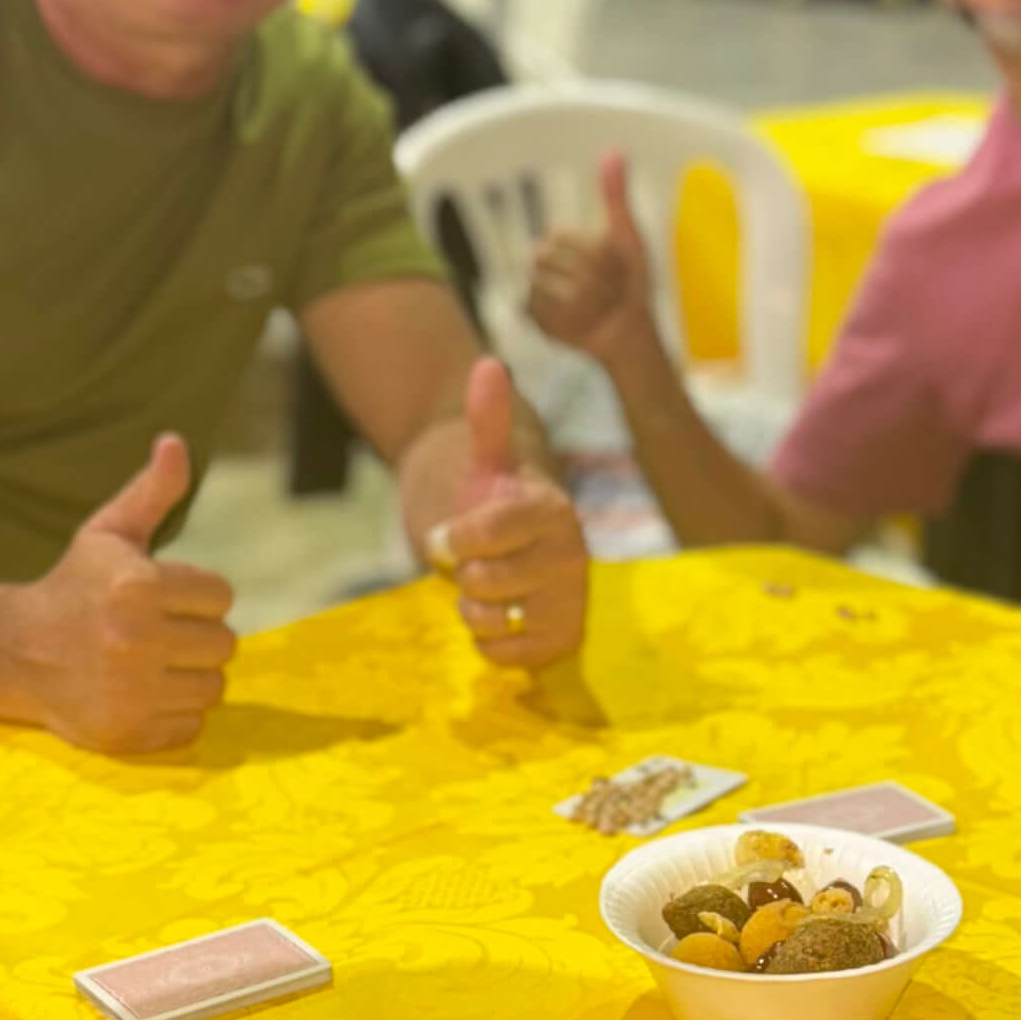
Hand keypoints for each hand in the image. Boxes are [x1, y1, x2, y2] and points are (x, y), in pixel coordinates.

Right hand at [0, 435, 235, 755]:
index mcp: (138, 587)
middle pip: (223, 643)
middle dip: (194, 635)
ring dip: (188, 675)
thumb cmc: (73, 586)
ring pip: (213, 687)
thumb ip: (152, 492)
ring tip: (148, 662)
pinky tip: (139, 692)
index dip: (194, 594)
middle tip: (153, 632)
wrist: (15, 651)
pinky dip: (173, 714)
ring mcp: (130, 692)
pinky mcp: (127, 733)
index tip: (160, 596)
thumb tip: (176, 442)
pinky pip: (191, 726)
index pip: (220, 595)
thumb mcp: (109, 533)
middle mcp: (135, 641)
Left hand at [427, 357, 588, 669]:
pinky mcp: (564, 640)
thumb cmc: (494, 499)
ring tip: (487, 586)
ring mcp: (571, 600)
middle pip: (485, 579)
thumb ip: (487, 417)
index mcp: (553, 507)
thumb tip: (489, 364)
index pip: (489, 532)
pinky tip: (500, 616)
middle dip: (464, 573)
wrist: (516, 545)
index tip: (447, 534)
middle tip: (474, 562)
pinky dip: (489, 641)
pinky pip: (505, 655)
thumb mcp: (485, 459)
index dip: (456, 538)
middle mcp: (573, 555)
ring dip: (474, 607)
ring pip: (493, 619)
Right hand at [524, 149, 659, 372]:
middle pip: (550, 260)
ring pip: (547, 286)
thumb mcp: (627, 234)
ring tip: (599, 306)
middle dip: (589, 277)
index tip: (614, 265)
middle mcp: (545, 262)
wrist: (631, 329)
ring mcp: (537, 289)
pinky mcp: (535, 318)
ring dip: (582, 299)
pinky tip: (581, 323)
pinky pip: (539, 310)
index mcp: (564, 239)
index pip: (562, 235)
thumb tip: (613, 151)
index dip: (593, 253)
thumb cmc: (632, 281)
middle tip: (609, 289)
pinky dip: (566, 318)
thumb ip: (615, 195)